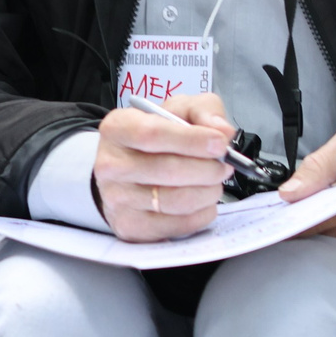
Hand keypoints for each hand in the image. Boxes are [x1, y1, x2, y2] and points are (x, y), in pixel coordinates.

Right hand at [95, 94, 232, 242]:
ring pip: (176, 201)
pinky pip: (177, 225)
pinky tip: (202, 201)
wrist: (129, 168)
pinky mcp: (130, 226)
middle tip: (225, 165)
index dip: (191, 140)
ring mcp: (117, 199)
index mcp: (118, 128)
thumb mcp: (179, 110)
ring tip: (214, 182)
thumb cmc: (156, 136)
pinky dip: (201, 214)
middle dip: (207, 169)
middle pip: (167, 170)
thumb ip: (204, 112)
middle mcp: (110, 165)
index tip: (219, 144)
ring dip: (208, 192)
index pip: (152, 134)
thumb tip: (223, 132)